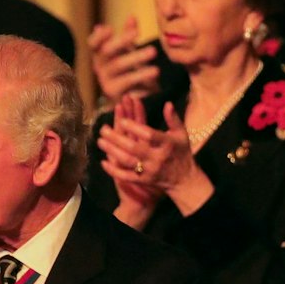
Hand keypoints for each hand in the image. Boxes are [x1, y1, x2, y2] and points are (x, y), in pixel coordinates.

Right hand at [89, 18, 159, 102]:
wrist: (136, 98)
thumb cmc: (131, 71)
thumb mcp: (129, 51)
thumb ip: (129, 35)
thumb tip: (132, 17)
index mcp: (101, 55)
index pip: (93, 44)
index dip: (99, 36)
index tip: (110, 28)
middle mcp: (100, 67)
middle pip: (106, 51)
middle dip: (121, 41)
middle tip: (137, 33)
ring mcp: (105, 81)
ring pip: (118, 65)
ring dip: (136, 56)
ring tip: (154, 51)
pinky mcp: (115, 93)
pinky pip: (127, 81)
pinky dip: (141, 75)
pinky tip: (155, 71)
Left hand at [99, 96, 212, 215]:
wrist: (184, 179)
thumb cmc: (181, 152)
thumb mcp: (181, 134)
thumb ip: (173, 119)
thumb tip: (167, 103)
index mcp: (167, 144)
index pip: (149, 135)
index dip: (135, 128)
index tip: (122, 120)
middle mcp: (157, 157)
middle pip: (134, 148)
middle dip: (117, 138)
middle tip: (103, 130)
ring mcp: (149, 170)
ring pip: (127, 161)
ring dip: (112, 151)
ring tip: (100, 141)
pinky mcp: (144, 180)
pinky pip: (126, 176)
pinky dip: (114, 171)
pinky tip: (103, 162)